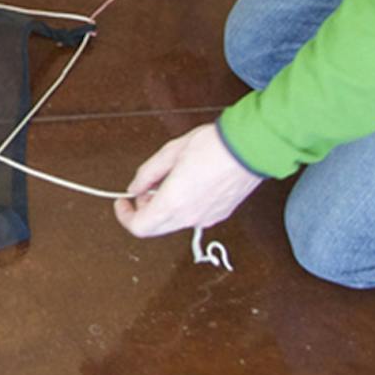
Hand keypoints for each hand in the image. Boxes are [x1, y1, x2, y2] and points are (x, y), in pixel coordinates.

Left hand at [115, 122, 262, 238]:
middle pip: (155, 228)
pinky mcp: (220, 214)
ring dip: (163, 208)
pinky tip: (187, 185)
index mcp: (174, 203)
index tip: (123, 201)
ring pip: (174, 223)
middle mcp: (190, 217)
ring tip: (169, 180)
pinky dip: (182, 207)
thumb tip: (135, 187)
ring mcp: (207, 218)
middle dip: (143, 211)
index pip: (139, 226)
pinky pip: (192, 217)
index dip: (125, 216)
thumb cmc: (215, 146)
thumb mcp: (171, 152)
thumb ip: (148, 173)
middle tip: (145, 189)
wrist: (251, 148)